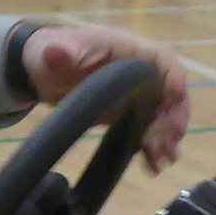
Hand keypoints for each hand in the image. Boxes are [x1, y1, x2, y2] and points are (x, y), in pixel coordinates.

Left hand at [21, 25, 189, 172]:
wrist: (39, 71)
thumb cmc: (50, 52)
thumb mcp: (52, 50)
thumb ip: (59, 53)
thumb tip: (54, 52)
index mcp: (126, 49)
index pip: (162, 59)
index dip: (173, 77)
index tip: (176, 98)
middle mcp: (137, 72)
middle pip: (168, 91)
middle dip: (175, 114)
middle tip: (173, 137)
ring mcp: (134, 94)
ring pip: (160, 114)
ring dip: (165, 136)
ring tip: (164, 158)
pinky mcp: (125, 114)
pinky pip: (144, 130)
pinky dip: (150, 147)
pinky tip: (152, 166)